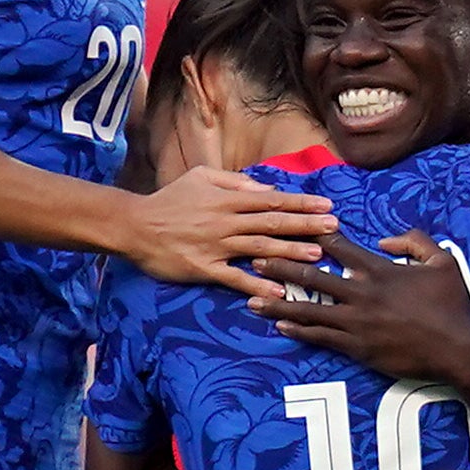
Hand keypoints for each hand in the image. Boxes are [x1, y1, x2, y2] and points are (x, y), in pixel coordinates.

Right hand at [130, 164, 332, 294]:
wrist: (135, 224)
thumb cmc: (170, 200)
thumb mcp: (201, 178)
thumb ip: (236, 183)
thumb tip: (268, 189)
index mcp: (227, 200)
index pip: (272, 201)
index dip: (301, 204)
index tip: (327, 206)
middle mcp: (226, 222)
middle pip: (272, 223)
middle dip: (305, 226)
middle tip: (334, 229)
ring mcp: (216, 246)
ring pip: (259, 249)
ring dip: (289, 253)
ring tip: (316, 256)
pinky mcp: (204, 268)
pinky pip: (234, 278)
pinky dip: (256, 284)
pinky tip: (278, 291)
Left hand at [255, 227, 469, 388]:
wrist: (459, 349)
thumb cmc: (453, 305)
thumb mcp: (443, 262)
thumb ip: (415, 241)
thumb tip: (385, 239)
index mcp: (380, 269)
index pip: (338, 246)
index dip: (313, 234)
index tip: (291, 227)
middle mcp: (362, 293)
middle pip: (311, 276)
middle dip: (280, 267)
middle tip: (254, 260)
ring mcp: (357, 322)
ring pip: (309, 309)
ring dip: (277, 302)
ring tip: (251, 299)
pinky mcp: (358, 347)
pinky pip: (321, 336)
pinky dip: (299, 329)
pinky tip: (280, 325)